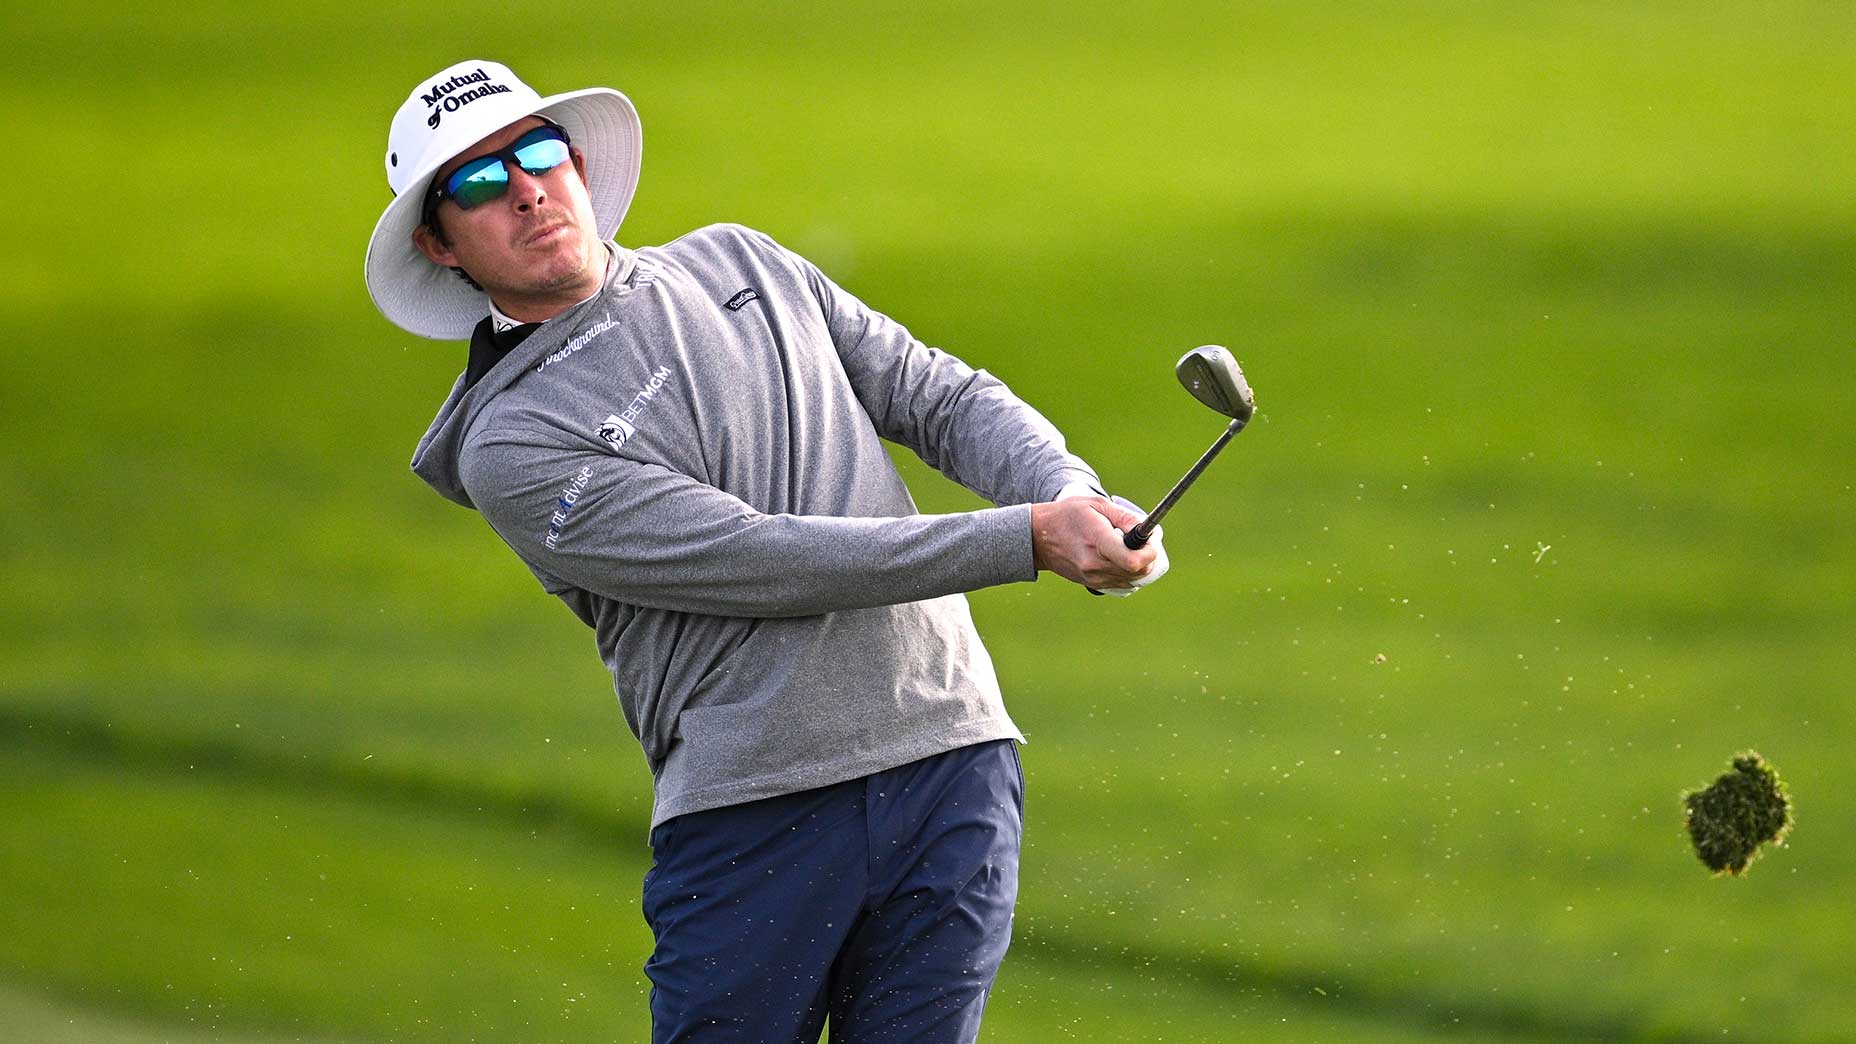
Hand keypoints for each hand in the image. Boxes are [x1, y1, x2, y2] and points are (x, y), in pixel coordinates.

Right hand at [1050, 483, 1169, 595]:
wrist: (1039, 538)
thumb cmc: (1068, 516)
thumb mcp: (1097, 505)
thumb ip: (1126, 518)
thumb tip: (1148, 530)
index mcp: (1097, 543)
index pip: (1134, 561)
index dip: (1151, 551)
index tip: (1151, 539)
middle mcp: (1095, 566)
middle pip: (1139, 572)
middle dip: (1149, 557)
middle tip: (1144, 541)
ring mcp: (1093, 578)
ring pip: (1133, 579)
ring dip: (1139, 565)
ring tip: (1128, 547)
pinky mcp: (1092, 585)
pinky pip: (1122, 583)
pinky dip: (1128, 572)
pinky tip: (1120, 557)